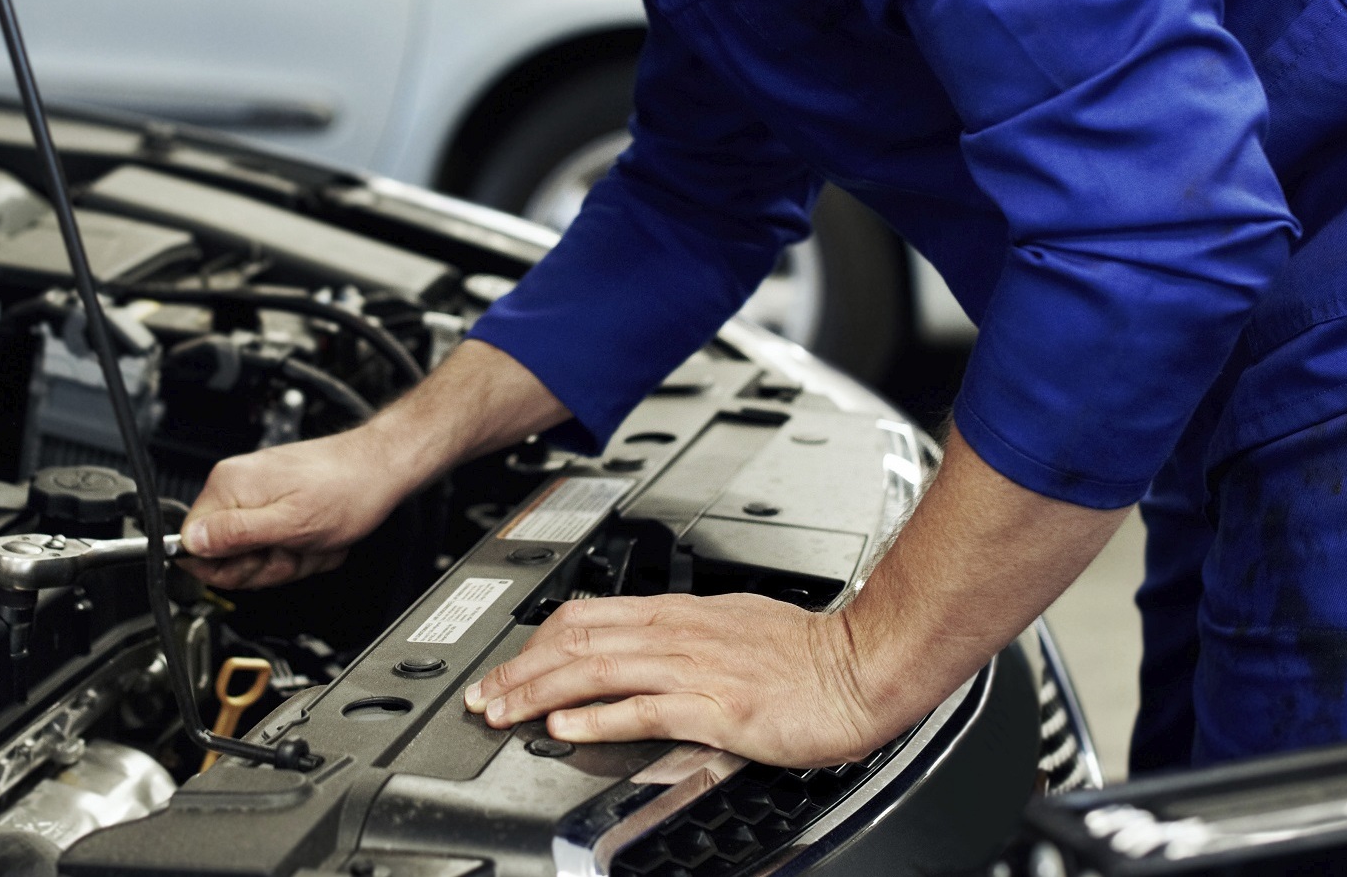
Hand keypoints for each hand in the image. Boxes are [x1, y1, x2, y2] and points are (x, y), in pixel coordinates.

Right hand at [178, 430, 421, 589]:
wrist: (379, 471)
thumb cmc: (345, 490)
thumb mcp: (289, 524)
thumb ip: (235, 535)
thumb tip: (191, 543)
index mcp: (229, 486)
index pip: (193, 543)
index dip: (225, 566)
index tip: (257, 561)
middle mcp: (236, 486)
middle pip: (225, 555)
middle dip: (265, 564)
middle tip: (292, 549)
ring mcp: (257, 495)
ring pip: (254, 555)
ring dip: (288, 559)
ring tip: (309, 541)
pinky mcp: (275, 503)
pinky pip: (274, 545)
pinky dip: (299, 550)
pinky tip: (315, 537)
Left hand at [462, 593, 889, 768]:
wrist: (864, 667)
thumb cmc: (809, 655)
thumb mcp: (733, 628)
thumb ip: (685, 638)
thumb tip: (642, 648)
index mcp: (681, 615)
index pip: (588, 616)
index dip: (536, 641)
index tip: (508, 667)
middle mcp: (679, 634)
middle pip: (577, 641)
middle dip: (520, 670)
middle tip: (483, 696)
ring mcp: (695, 668)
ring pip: (596, 670)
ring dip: (540, 693)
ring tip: (504, 712)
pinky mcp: (717, 706)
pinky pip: (643, 708)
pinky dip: (597, 718)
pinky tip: (565, 730)